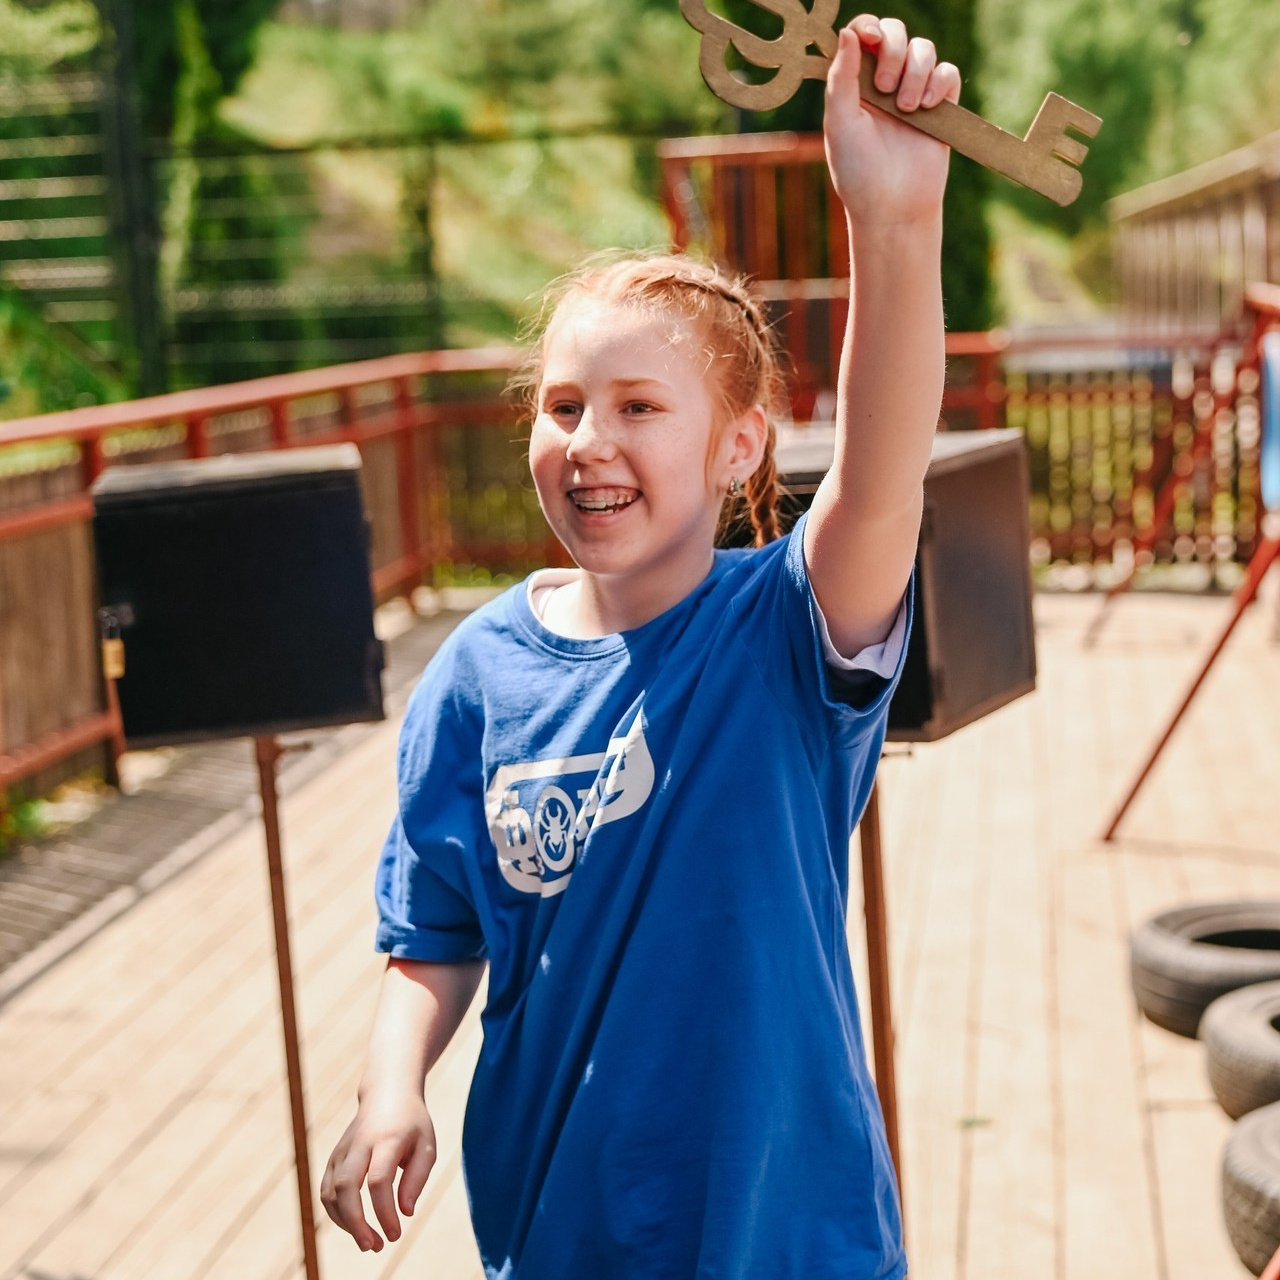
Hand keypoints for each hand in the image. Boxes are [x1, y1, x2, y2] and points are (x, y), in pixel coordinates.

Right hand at [321, 1092, 437, 1251]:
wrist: (387, 1092)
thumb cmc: (412, 1124)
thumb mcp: (427, 1145)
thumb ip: (417, 1178)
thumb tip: (405, 1213)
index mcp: (387, 1139)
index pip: (378, 1180)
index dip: (384, 1212)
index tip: (395, 1234)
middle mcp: (360, 1144)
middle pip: (346, 1187)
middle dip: (355, 1223)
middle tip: (374, 1246)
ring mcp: (342, 1150)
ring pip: (331, 1192)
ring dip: (345, 1223)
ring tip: (369, 1241)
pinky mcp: (334, 1158)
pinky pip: (327, 1191)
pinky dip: (337, 1214)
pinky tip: (356, 1225)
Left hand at [824, 14, 960, 226]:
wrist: (893, 206)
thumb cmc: (858, 171)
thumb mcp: (839, 123)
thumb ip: (841, 77)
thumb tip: (847, 31)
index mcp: (855, 84)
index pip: (862, 35)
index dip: (868, 26)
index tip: (869, 38)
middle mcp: (884, 83)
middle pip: (895, 32)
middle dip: (892, 50)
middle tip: (883, 88)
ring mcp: (914, 92)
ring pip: (923, 49)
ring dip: (915, 72)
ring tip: (906, 109)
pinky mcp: (941, 107)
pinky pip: (948, 72)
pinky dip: (939, 82)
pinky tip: (927, 107)